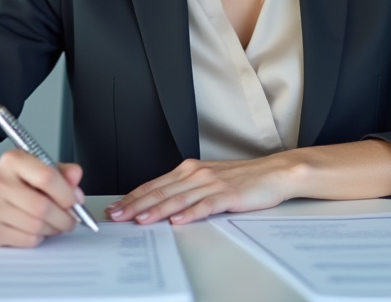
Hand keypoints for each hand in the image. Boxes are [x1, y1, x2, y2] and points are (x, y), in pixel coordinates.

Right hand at [0, 151, 85, 246]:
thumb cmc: (11, 180)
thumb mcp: (35, 167)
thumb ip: (60, 171)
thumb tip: (76, 178)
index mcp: (12, 161)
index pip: (46, 177)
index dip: (67, 193)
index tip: (75, 201)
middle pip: (43, 207)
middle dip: (64, 217)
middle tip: (71, 218)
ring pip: (36, 227)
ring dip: (53, 229)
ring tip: (54, 223)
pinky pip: (27, 241)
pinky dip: (39, 237)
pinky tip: (36, 228)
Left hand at [105, 154, 302, 225]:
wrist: (274, 173)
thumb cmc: (243, 178)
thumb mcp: (209, 179)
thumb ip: (186, 189)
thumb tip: (161, 203)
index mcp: (190, 169)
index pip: (155, 184)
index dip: (133, 196)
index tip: (116, 207)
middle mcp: (197, 174)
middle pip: (161, 191)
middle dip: (136, 205)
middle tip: (117, 216)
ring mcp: (212, 184)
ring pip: (178, 199)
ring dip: (157, 210)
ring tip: (140, 220)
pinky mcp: (228, 195)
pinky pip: (205, 206)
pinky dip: (190, 213)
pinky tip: (178, 220)